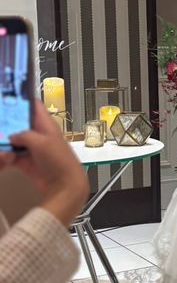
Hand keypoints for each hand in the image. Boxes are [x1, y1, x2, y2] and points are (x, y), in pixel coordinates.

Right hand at [2, 101, 88, 225]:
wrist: (64, 186)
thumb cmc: (60, 162)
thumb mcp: (41, 142)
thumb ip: (24, 135)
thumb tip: (11, 136)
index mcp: (46, 125)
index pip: (34, 106)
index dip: (22, 99)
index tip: (7, 97)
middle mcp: (39, 134)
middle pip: (18, 122)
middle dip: (6, 123)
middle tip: (0, 127)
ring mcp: (32, 148)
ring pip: (12, 139)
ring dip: (4, 142)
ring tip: (1, 145)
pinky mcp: (26, 162)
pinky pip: (11, 155)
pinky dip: (5, 156)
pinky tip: (3, 158)